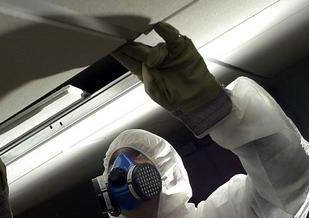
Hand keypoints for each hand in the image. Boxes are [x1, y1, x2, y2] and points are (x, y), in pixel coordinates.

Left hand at [112, 22, 229, 135]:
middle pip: (137, 49)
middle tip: (120, 41)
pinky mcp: (180, 47)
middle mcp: (153, 59)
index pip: (128, 59)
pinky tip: (157, 28)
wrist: (197, 98)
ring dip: (148, 47)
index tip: (111, 48)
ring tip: (151, 57)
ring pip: (153, 44)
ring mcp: (167, 52)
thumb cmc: (175, 97)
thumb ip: (148, 77)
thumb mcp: (155, 91)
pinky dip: (164, 30)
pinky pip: (171, 36)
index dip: (120, 53)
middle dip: (128, 46)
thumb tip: (147, 62)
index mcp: (143, 70)